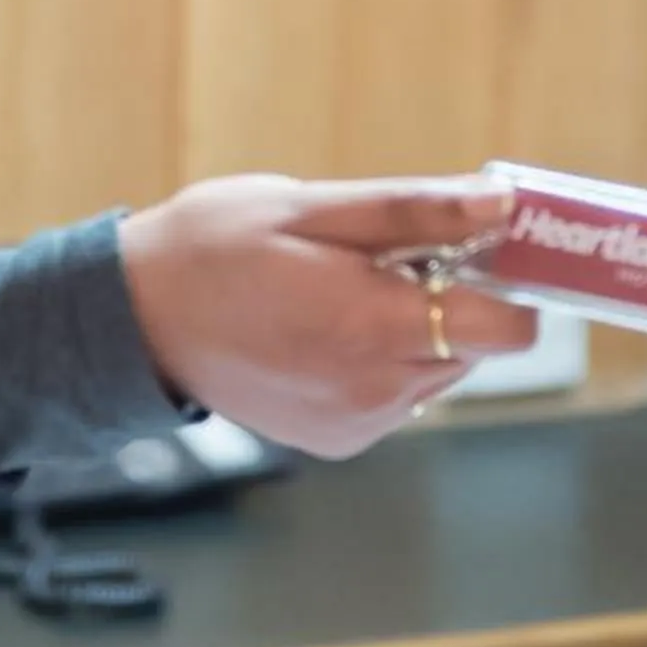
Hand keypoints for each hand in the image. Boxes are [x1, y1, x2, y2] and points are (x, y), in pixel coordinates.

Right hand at [117, 175, 539, 459]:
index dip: (513, 282)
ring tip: (343, 288)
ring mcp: (357, 423)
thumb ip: (414, 211)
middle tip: (390, 254)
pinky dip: (381, 358)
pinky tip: (324, 327)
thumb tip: (501, 206)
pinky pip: (397, 393)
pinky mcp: (339, 440)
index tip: (487, 246)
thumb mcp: (310, 208)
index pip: (509, 328)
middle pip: (475, 345)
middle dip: (452, 295)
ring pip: (438, 368)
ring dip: (416, 327)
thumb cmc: (215, 246)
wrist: (134, 319)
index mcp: (372, 327)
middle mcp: (375, 391)